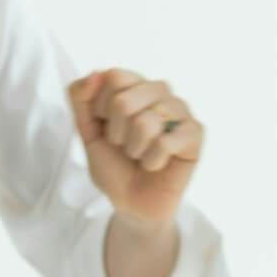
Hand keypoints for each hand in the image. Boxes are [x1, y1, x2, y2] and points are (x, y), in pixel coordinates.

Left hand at [69, 69, 202, 223]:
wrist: (132, 202)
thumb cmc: (114, 165)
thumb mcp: (87, 131)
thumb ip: (82, 99)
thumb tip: (96, 73)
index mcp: (136, 85)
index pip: (114, 77)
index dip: (101, 108)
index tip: (106, 126)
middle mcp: (160, 92)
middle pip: (125, 100)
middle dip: (116, 133)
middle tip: (125, 146)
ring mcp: (180, 111)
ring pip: (146, 122)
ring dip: (134, 149)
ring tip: (140, 155)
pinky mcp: (194, 134)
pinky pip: (166, 142)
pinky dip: (152, 161)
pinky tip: (156, 164)